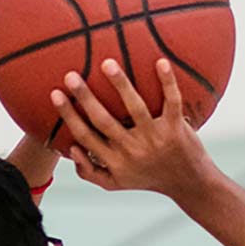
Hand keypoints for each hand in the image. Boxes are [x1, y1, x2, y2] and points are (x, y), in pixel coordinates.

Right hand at [52, 59, 218, 201]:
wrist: (189, 184)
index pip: (84, 136)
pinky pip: (172, 102)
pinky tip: (161, 61)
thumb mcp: (116, 184)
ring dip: (121, 84)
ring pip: (135, 107)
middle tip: (71, 75)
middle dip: (84, 97)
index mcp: (114, 161)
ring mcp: (155, 139)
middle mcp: (132, 150)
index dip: (68, 115)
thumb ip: (90, 172)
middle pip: (103, 120)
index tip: (55, 93)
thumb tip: (71, 149)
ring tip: (107, 63)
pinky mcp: (176, 129)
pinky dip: (168, 82)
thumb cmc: (148, 178)